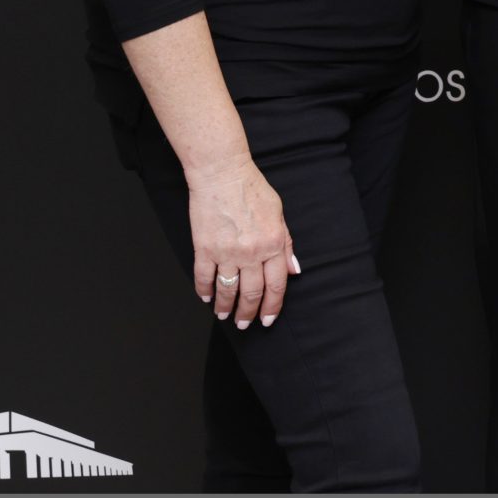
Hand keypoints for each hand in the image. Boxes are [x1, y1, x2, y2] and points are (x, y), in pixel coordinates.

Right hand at [186, 159, 296, 329]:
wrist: (222, 173)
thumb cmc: (252, 189)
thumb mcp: (279, 214)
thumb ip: (286, 244)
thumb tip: (293, 271)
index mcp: (273, 244)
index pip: (276, 285)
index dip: (273, 306)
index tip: (268, 319)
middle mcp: (252, 252)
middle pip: (252, 293)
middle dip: (249, 313)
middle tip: (244, 324)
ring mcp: (227, 252)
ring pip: (228, 290)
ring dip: (226, 307)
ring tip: (225, 316)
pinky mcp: (205, 248)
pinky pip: (204, 277)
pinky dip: (205, 291)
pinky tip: (207, 298)